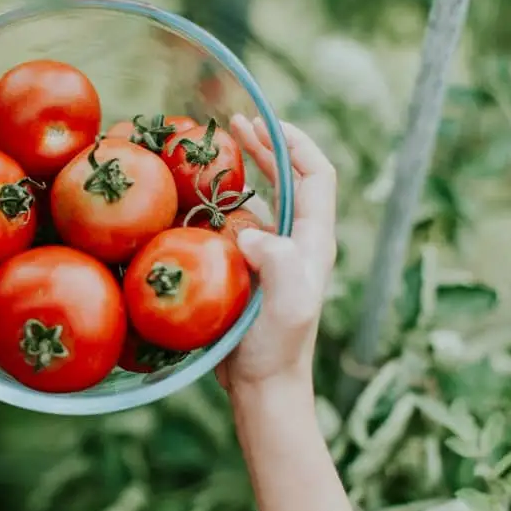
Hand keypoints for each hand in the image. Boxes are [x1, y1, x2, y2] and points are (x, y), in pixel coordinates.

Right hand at [215, 115, 337, 402]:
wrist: (263, 387)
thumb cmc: (276, 348)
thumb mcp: (287, 304)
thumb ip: (279, 262)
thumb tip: (251, 231)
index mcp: (314, 240)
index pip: (317, 175)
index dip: (296, 143)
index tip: (264, 122)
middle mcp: (298, 242)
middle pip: (289, 179)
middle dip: (265, 146)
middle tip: (231, 123)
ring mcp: (274, 257)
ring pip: (262, 200)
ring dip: (241, 172)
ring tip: (210, 154)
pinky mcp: (250, 271)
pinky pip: (237, 226)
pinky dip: (219, 206)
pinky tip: (193, 203)